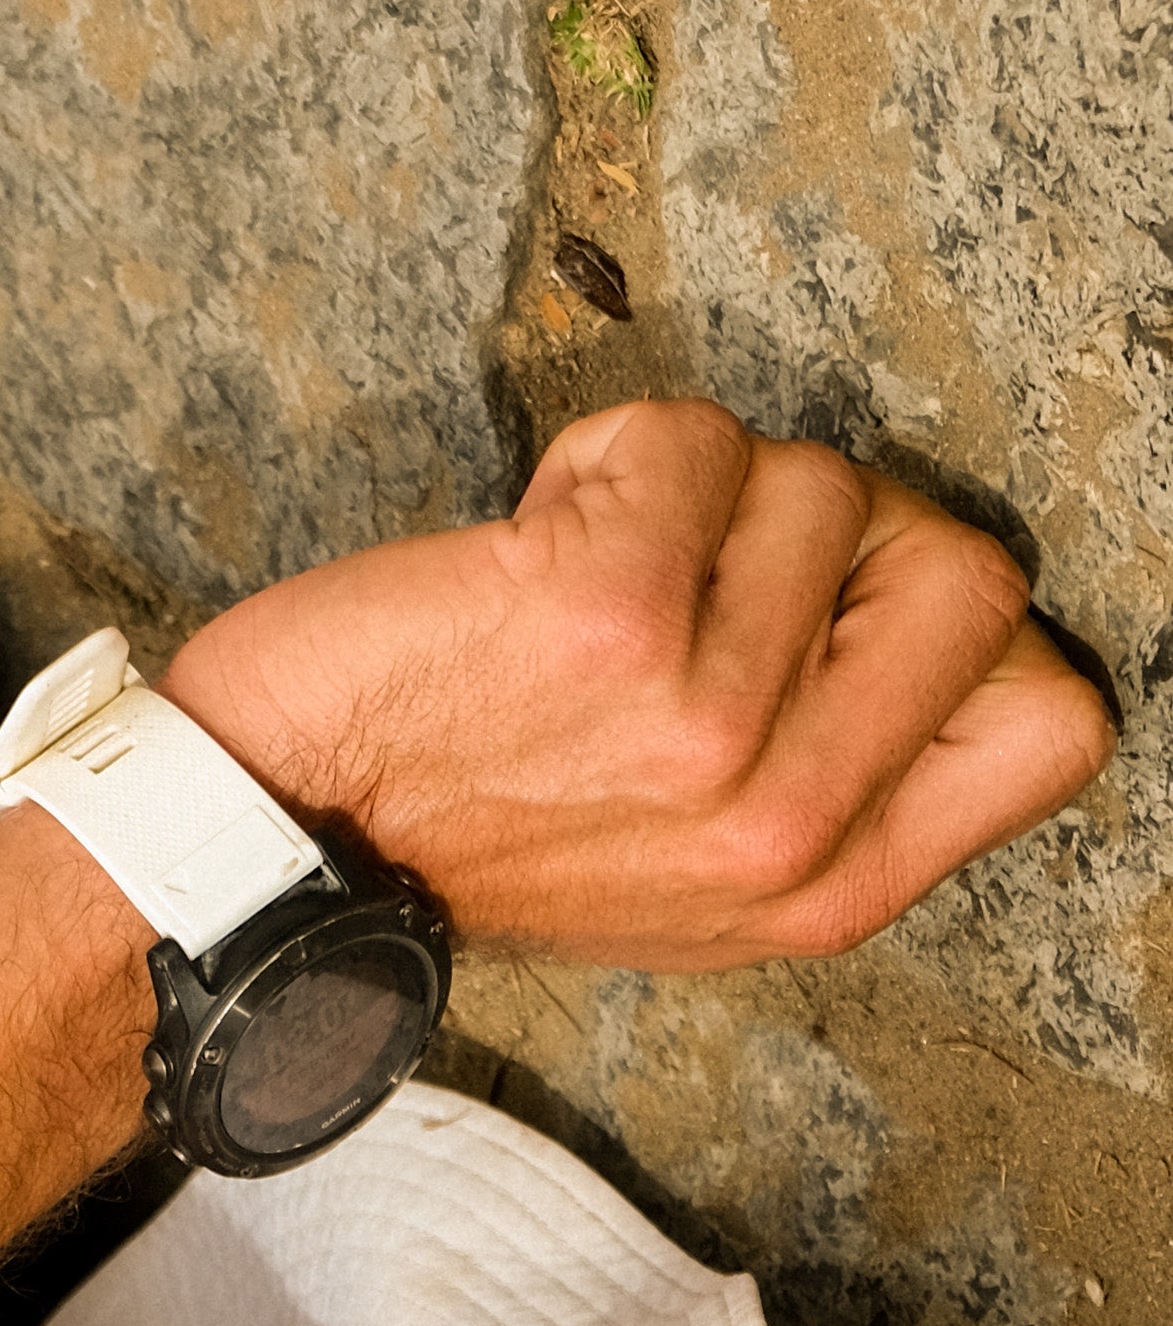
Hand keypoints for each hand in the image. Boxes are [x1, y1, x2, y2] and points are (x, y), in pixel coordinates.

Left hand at [162, 399, 1114, 967]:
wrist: (271, 841)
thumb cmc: (462, 825)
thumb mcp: (683, 868)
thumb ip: (826, 775)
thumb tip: (922, 628)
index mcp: (824, 885)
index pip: (1053, 720)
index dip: (955, 643)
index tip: (820, 644)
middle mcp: (777, 819)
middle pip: (970, 573)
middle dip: (836, 543)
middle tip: (695, 598)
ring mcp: (697, 721)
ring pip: (819, 486)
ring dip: (693, 504)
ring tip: (575, 597)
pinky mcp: (599, 617)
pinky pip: (687, 440)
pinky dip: (603, 460)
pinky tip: (523, 555)